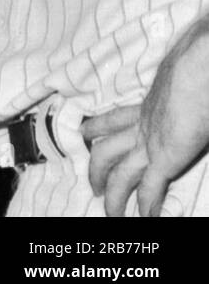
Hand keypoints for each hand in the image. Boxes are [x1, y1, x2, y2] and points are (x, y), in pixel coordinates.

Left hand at [83, 18, 208, 215]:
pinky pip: (151, 187)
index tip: (86, 132)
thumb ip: (177, 88)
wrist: (198, 66)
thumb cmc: (194, 65)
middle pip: (107, 149)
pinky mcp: (165, 156)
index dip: (98, 127)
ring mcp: (150, 141)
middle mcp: (143, 125)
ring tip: (111, 212)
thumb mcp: (181, 79)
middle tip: (92, 183)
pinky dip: (147, 205)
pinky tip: (145, 218)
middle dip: (97, 168)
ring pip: (121, 174)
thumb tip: (187, 85)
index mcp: (147, 105)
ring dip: (115, 196)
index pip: (115, 119)